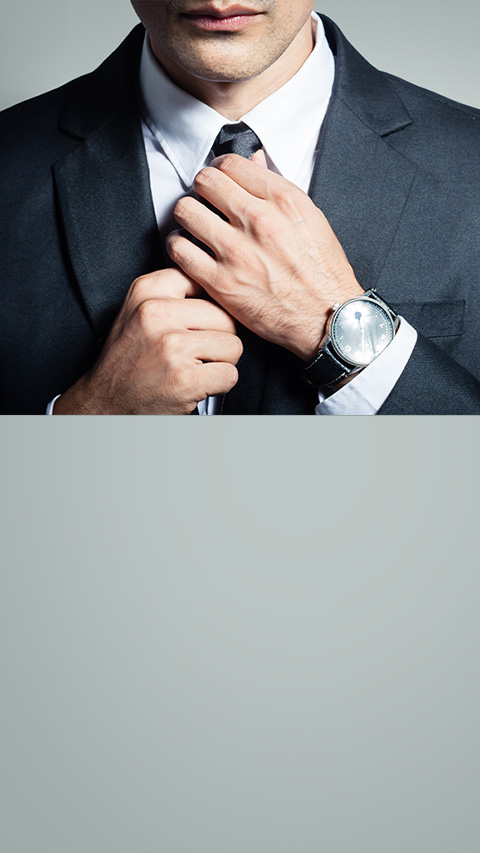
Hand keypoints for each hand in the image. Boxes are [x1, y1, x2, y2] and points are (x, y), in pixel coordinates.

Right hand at [54, 269, 241, 413]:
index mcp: (146, 291)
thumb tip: (217, 285)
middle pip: (225, 317)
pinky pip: (230, 374)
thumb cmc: (128, 359)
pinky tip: (195, 385)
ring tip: (193, 368)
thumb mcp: (138, 311)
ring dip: (220, 363)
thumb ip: (173, 293)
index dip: (210, 306)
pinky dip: (218, 385)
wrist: (106, 402)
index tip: (197, 322)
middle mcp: (157, 313)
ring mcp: (172, 346)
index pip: (204, 281)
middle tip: (194, 353)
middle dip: (218, 339)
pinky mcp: (185, 378)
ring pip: (233, 346)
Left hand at [166, 152, 363, 360]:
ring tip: (195, 225)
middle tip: (205, 202)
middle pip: (205, 182)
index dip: (220, 169)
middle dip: (202, 189)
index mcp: (283, 200)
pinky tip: (189, 249)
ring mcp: (237, 251)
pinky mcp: (221, 282)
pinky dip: (179, 246)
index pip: (231, 164)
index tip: (220, 181)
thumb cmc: (322, 273)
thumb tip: (254, 162)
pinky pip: (179, 250)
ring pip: (186, 211)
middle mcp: (259, 221)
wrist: (326, 318)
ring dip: (187, 215)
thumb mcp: (311, 219)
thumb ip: (278, 189)